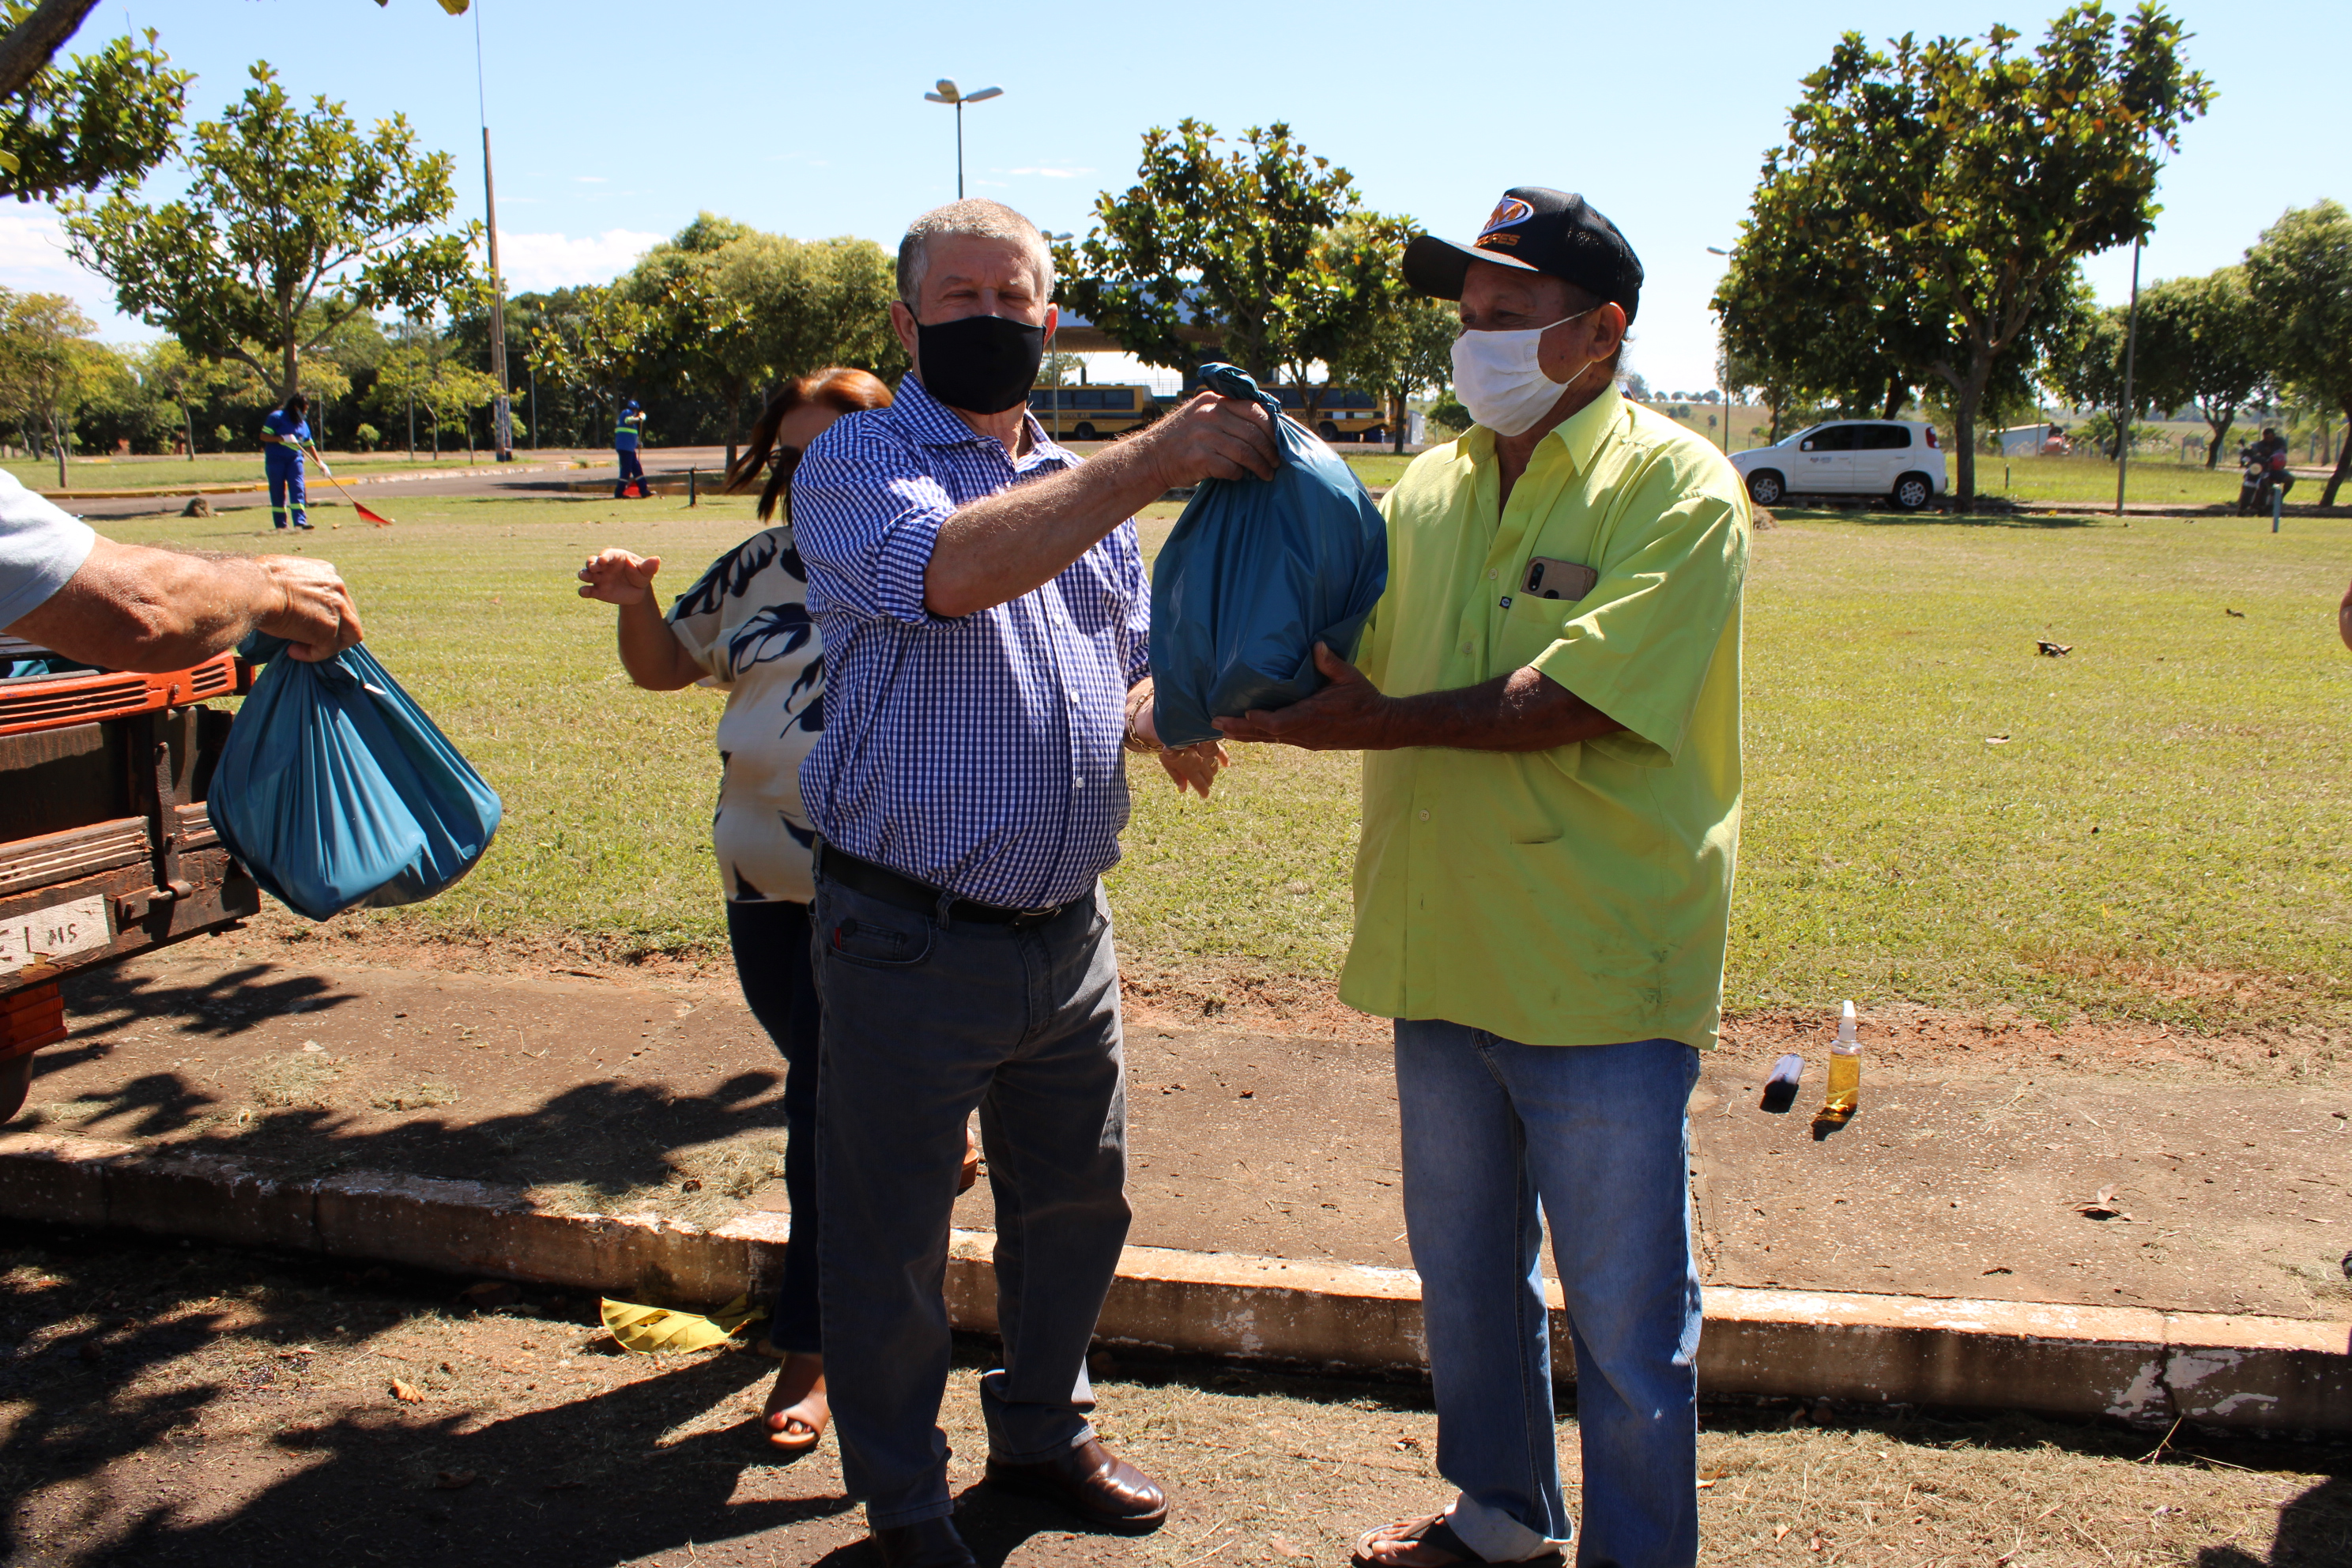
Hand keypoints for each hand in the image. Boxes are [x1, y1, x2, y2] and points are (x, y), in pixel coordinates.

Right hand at [255, 555, 363, 660]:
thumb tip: (284, 593)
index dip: (325, 610)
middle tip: (309, 635)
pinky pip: (328, 650)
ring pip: (350, 634)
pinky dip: (312, 655)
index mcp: (327, 572)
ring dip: (329, 644)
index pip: (337, 595)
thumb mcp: (281, 571)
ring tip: (306, 647)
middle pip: (348, 614)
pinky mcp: (329, 630)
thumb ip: (293, 582)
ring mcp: (337, 609)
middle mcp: (338, 587)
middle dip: (333, 627)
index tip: (306, 618)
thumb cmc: (256, 579)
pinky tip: (293, 652)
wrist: (253, 589)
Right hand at [578, 548, 661, 605]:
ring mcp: (599, 578)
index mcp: (615, 557)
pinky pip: (586, 590)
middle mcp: (603, 566)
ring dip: (584, 574)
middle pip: (592, 562)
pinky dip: (583, 591)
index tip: (603, 560)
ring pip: (586, 574)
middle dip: (591, 563)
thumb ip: (649, 566)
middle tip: (594, 567)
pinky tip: (585, 592)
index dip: (604, 556)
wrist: (637, 590)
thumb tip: (657, 559)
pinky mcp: (597, 591)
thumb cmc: (640, 574)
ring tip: (585, 576)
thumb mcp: (646, 571)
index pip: (607, 554)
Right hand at [1139, 390, 1279, 488]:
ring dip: (1260, 466)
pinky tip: (1240, 476)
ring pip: (1245, 451)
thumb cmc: (1183, 439)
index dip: (1272, 427)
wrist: (1150, 458)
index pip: (1254, 409)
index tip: (1279, 441)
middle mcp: (1209, 414)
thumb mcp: (1201, 414)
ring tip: (1267, 474)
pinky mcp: (1199, 457)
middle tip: (1276, 462)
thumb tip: (1267, 423)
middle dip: (1269, 450)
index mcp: (1213, 400)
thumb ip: (1228, 413)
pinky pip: (1231, 467)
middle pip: (1253, 432)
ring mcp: (1203, 435)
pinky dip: (1239, 474)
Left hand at [1155, 739, 1229, 798]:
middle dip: (1207, 782)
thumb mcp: (1168, 765)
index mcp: (1190, 771)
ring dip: (1211, 772)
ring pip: (1214, 768)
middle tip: (1202, 782)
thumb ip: (1177, 778)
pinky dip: (1224, 758)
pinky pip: (1220, 752)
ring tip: (1206, 772)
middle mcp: (1200, 763)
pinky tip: (1227, 764)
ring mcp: (1205, 754)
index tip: (1205, 795)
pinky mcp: (1208, 744)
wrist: (1168, 730)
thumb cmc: (1166, 750)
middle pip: (1209, 778)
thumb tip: (1183, 790)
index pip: (1201, 786)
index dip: (1204, 792)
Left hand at [1214, 643, 1388, 750]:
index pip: (1278, 724)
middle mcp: (1304, 732)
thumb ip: (1330, 662)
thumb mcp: (1349, 676)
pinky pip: (1278, 740)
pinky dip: (1259, 736)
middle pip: (1265, 735)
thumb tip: (1315, 644)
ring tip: (1222, 729)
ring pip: (1269, 740)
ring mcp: (1305, 740)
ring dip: (1245, 735)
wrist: (1379, 726)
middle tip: (1215, 723)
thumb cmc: (1364, 699)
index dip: (1258, 720)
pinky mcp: (1307, 743)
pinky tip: (1246, 732)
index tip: (1242, 713)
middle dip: (1239, 729)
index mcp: (1312, 716)